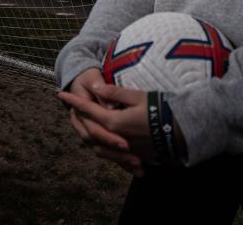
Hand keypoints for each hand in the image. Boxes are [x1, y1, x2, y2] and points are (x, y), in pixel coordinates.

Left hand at [59, 82, 185, 173]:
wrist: (183, 129)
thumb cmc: (160, 108)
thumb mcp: (138, 96)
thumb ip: (114, 93)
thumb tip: (95, 87)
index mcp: (114, 122)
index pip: (88, 110)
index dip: (73, 101)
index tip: (60, 93)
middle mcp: (116, 138)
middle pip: (89, 131)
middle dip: (78, 119)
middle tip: (70, 109)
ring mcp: (125, 149)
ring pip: (99, 146)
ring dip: (90, 136)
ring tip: (84, 125)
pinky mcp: (135, 156)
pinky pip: (114, 155)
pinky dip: (106, 148)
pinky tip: (107, 143)